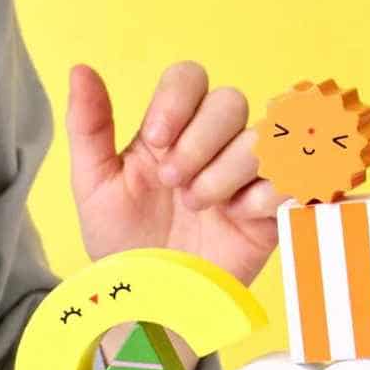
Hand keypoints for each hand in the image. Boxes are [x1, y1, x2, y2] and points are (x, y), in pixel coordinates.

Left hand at [67, 62, 280, 286]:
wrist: (148, 301)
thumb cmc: (121, 242)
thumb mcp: (94, 184)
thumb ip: (88, 125)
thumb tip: (80, 68)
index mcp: (172, 129)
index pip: (189, 77)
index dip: (176, 101)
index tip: (153, 142)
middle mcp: (213, 145)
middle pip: (230, 101)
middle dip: (199, 141)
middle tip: (172, 182)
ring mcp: (245, 176)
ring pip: (261, 138)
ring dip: (224, 173)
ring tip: (198, 207)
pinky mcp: (272, 209)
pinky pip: (289, 180)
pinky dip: (260, 197)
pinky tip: (233, 219)